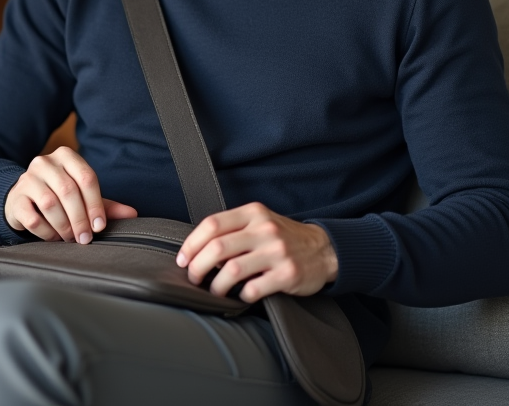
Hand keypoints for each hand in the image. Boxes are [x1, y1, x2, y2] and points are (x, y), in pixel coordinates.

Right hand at [4, 146, 137, 242]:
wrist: (22, 199)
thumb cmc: (58, 197)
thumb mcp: (82, 197)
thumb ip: (105, 205)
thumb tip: (132, 214)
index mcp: (66, 156)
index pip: (86, 177)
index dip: (96, 204)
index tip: (99, 226)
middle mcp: (45, 162)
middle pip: (69, 191)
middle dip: (80, 219)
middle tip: (85, 238)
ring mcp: (27, 178)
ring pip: (50, 204)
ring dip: (64, 226)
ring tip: (70, 238)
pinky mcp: (16, 198)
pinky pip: (33, 218)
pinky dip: (46, 232)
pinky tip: (53, 237)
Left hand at [175, 202, 337, 302]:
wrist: (324, 249)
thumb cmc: (284, 237)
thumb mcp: (260, 221)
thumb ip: (233, 229)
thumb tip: (198, 250)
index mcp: (253, 213)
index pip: (212, 224)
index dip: (191, 244)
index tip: (183, 259)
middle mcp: (264, 229)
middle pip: (217, 248)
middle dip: (198, 267)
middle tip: (194, 278)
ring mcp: (277, 252)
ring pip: (231, 270)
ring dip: (216, 285)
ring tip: (215, 290)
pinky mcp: (288, 274)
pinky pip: (253, 289)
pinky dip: (241, 296)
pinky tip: (242, 295)